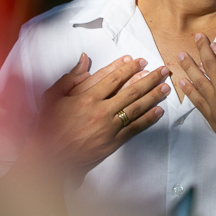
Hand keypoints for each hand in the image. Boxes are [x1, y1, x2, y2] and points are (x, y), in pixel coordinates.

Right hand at [35, 54, 169, 174]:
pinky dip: (148, 119)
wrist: (51, 157)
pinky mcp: (113, 142)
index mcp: (86, 98)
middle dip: (150, 79)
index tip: (140, 61)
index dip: (129, 68)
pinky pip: (135, 128)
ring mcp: (109, 127)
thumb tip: (84, 59)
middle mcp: (101, 111)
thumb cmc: (49, 125)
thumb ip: (70, 77)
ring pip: (136, 108)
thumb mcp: (52, 97)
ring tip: (166, 87)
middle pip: (131, 91)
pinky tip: (159, 111)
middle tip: (163, 71)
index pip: (113, 78)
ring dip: (153, 96)